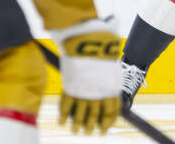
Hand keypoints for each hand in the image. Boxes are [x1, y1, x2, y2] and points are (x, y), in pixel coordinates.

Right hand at [53, 18, 121, 134]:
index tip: (105, 129)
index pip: (112, 110)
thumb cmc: (103, 48)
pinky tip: (62, 122)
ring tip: (76, 131)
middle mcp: (99, 92)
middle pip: (96, 115)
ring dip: (78, 124)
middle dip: (92, 126)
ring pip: (80, 114)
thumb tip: (109, 91)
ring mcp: (84, 91)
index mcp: (112, 87)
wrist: (89, 41)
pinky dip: (63, 115)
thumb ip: (109, 79)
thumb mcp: (111, 65)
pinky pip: (66, 105)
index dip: (108, 122)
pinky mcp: (70, 87)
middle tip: (89, 133)